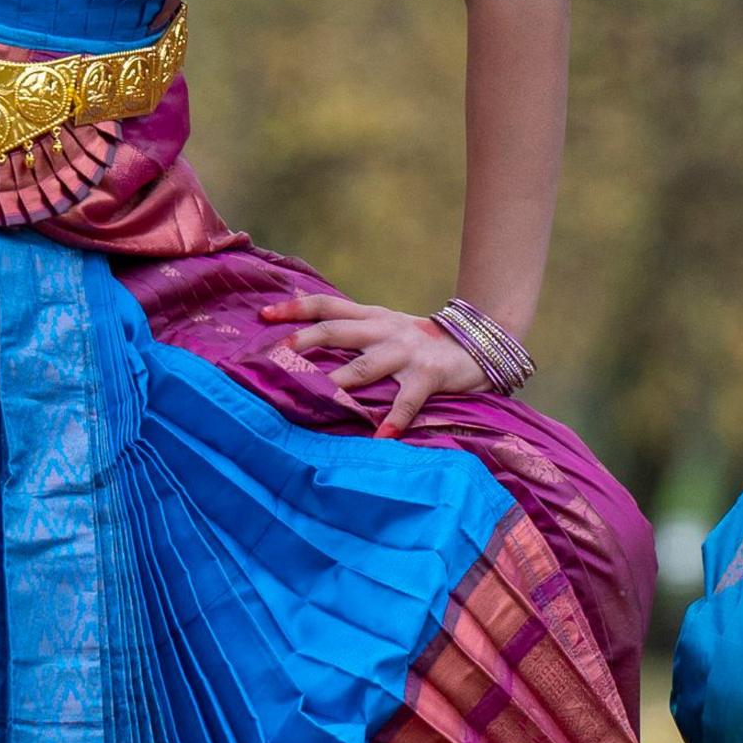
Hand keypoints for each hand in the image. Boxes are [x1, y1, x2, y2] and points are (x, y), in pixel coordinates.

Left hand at [259, 290, 488, 436]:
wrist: (479, 343)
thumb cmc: (420, 343)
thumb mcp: (386, 327)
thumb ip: (354, 330)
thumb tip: (305, 343)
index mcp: (371, 316)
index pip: (327, 304)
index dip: (295, 308)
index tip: (264, 314)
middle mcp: (385, 330)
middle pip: (338, 330)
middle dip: (306, 340)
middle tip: (278, 354)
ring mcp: (407, 352)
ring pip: (366, 365)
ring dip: (342, 382)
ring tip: (319, 397)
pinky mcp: (429, 375)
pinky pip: (407, 400)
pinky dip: (394, 419)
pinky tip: (381, 437)